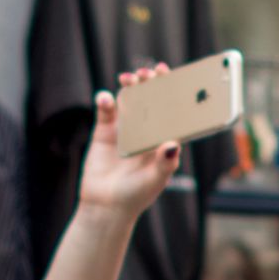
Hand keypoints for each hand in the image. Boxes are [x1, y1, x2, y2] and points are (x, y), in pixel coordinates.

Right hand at [75, 66, 182, 218]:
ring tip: (130, 79)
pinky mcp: (105, 131)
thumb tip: (173, 144)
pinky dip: (106, 101)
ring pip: (130, 100)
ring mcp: (125, 129)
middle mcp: (146, 131)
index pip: (172, 111)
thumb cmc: (136, 195)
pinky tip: (107, 98)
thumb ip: (165, 164)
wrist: (105, 206)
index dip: (173, 92)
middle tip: (149, 72)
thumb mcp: (155, 180)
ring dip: (131, 87)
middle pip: (151, 100)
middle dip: (151, 83)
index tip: (172, 77)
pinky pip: (106, 110)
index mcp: (163, 139)